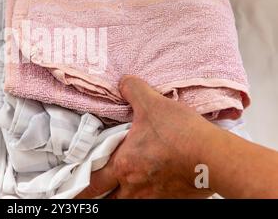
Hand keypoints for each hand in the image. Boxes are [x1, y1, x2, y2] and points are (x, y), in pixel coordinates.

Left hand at [75, 76, 213, 198]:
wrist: (215, 157)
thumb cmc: (181, 132)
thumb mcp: (152, 103)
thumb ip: (133, 91)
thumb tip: (123, 82)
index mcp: (123, 165)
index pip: (91, 181)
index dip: (79, 184)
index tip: (73, 185)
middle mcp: (134, 187)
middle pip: (106, 200)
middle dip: (98, 196)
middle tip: (92, 190)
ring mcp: (153, 199)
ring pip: (126, 204)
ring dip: (120, 198)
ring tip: (119, 191)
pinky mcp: (172, 203)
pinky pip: (151, 205)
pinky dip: (146, 199)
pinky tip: (149, 190)